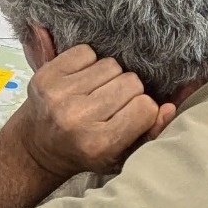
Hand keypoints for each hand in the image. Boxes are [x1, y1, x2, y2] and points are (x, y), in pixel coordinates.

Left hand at [13, 44, 172, 181]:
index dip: (143, 109)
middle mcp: (77, 119)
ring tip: (97, 93)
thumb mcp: (122, 156)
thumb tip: (169, 107)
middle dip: (127, 91)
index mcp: (99, 143)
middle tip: (112, 105)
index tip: (131, 117)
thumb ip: (151, 133)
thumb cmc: (87, 152)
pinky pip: (86, 51)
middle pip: (131, 82)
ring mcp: (58, 95)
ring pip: (111, 64)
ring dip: (109, 76)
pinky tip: (81, 81)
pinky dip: (89, 62)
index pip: (146, 106)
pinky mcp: (45, 76)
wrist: (38, 147)